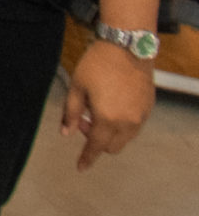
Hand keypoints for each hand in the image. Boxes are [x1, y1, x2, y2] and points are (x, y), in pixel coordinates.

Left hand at [63, 39, 154, 171]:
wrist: (127, 48)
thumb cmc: (97, 66)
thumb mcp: (76, 88)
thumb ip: (71, 113)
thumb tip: (66, 133)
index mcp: (107, 119)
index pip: (96, 147)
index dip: (87, 158)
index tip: (80, 168)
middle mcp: (128, 122)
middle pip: (112, 147)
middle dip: (96, 141)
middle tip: (84, 121)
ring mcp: (141, 116)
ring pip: (125, 139)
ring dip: (110, 134)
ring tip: (97, 111)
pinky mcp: (149, 107)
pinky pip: (135, 126)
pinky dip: (122, 125)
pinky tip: (112, 107)